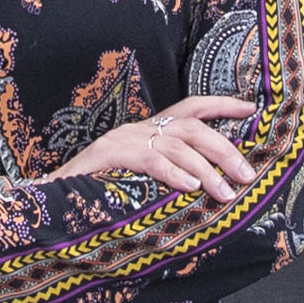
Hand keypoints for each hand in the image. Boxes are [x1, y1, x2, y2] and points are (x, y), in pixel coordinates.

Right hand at [50, 95, 263, 200]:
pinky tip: (190, 187)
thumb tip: (210, 187)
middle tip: (246, 174)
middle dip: (224, 148)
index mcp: (148, 131)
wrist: (51, 197)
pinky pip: (149, 159)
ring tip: (224, 192)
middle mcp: (138, 129)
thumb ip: (169, 175)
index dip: (222, 105)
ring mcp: (122, 140)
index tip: (252, 108)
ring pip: (175, 145)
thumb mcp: (140, 179)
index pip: (192, 108)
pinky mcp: (109, 155)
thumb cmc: (100, 191)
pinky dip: (173, 173)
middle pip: (192, 128)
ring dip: (206, 169)